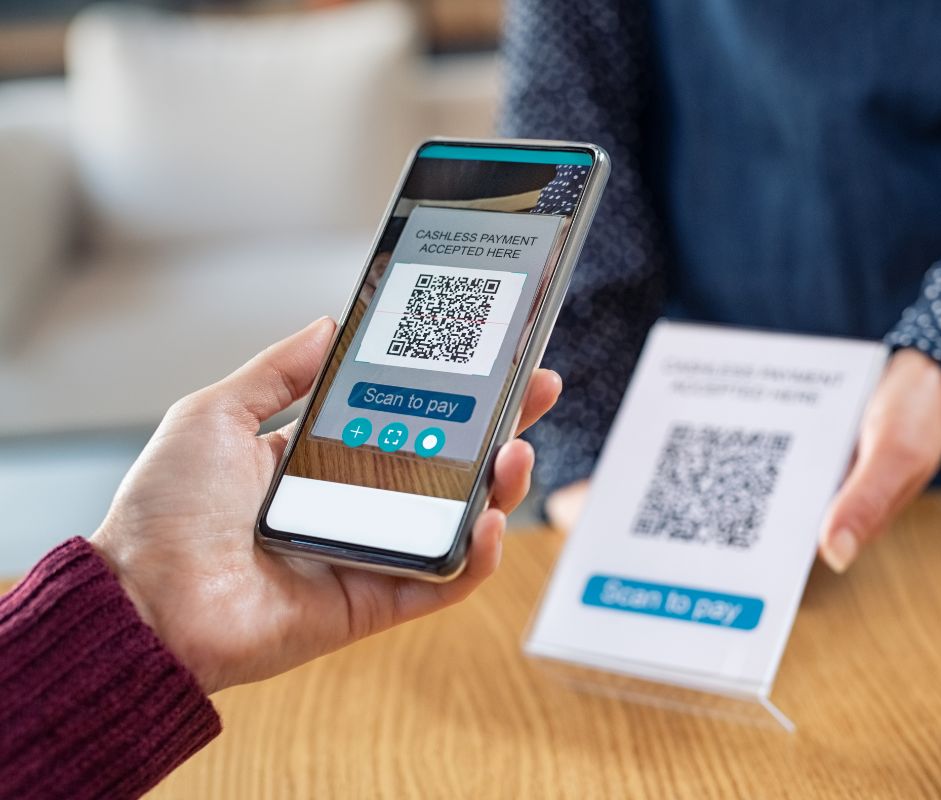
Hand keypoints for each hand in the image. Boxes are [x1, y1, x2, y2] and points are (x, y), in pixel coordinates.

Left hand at [90, 318, 560, 692]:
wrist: (142, 602)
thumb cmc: (165, 512)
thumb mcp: (216, 414)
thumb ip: (278, 371)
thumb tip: (329, 324)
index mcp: (321, 460)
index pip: (404, 418)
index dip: (449, 389)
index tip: (487, 356)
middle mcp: (354, 505)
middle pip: (446, 464)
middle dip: (497, 426)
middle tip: (534, 389)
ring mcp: (370, 554)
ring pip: (457, 520)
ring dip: (498, 487)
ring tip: (514, 453)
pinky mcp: (375, 602)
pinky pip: (442, 581)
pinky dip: (477, 557)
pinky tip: (490, 523)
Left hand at [546, 351, 940, 573]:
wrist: (924, 376)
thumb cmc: (917, 420)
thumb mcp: (898, 454)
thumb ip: (869, 497)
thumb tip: (834, 552)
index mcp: (805, 532)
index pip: (738, 569)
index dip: (684, 581)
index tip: (627, 590)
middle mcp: (774, 516)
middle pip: (699, 537)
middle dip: (639, 542)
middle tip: (572, 536)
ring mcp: (760, 483)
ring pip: (692, 500)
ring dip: (642, 502)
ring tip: (573, 505)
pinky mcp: (754, 449)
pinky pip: (704, 455)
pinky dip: (669, 456)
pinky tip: (623, 458)